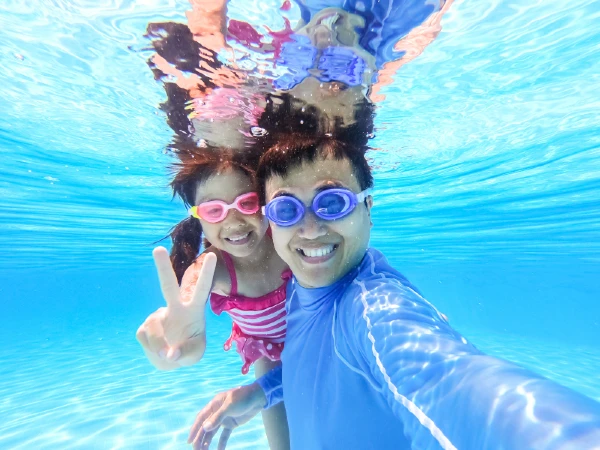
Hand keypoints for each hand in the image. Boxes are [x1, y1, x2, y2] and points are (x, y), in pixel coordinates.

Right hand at [136, 247, 216, 369]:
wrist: (171, 359)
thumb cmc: (189, 349)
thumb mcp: (195, 355)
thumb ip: (186, 353)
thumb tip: (169, 353)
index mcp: (193, 310)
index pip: (201, 289)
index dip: (206, 273)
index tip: (212, 256)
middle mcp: (174, 308)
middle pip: (167, 285)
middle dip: (162, 267)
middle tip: (157, 249)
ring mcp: (157, 316)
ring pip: (154, 328)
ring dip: (159, 346)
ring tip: (168, 354)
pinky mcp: (143, 328)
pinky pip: (145, 339)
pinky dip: (152, 351)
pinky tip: (158, 351)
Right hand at [188, 383, 265, 448]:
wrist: (258, 397)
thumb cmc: (242, 397)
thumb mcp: (230, 406)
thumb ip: (217, 417)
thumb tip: (205, 428)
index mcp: (214, 405)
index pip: (201, 418)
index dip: (194, 429)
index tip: (189, 441)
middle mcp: (217, 412)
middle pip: (206, 427)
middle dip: (200, 439)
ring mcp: (224, 418)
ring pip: (213, 432)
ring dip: (208, 442)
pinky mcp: (231, 424)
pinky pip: (224, 435)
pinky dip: (221, 443)